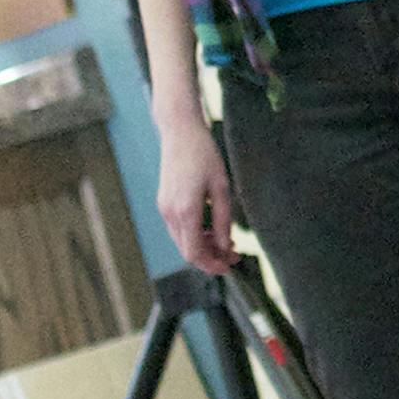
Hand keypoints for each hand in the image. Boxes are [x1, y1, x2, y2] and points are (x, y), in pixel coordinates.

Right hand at [157, 118, 236, 274]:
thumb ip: (223, 220)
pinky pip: (179, 229)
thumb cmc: (204, 155)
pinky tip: (212, 229)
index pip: (195, 252)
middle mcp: (170, 213)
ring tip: (227, 241)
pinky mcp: (164, 203)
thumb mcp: (221, 187)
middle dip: (211, 257)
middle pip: (188, 251)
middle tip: (234, 255)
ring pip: (183, 241)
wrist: (180, 133)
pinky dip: (195, 234)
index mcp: (185, 210)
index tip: (229, 266)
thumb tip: (225, 246)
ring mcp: (164, 209)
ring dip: (204, 246)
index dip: (212, 264)